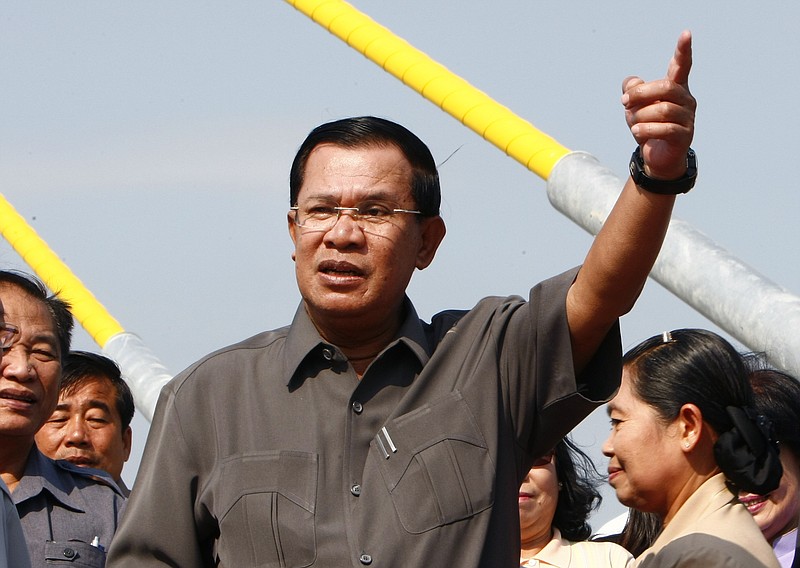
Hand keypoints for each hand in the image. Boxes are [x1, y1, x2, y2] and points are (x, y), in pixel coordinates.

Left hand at [622, 30, 695, 179]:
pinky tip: (637, 132)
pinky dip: (645, 129)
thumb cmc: (647, 127)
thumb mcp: (634, 107)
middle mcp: (686, 100)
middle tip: (623, 102)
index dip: (683, 50)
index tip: (686, 33)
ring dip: (640, 116)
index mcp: (675, 88)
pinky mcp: (684, 136)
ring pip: (663, 109)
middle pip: (665, 87)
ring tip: (632, 124)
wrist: (656, 158)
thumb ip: (631, 90)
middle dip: (640, 94)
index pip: (681, 66)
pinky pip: (664, 129)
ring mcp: (688, 118)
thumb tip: (632, 83)